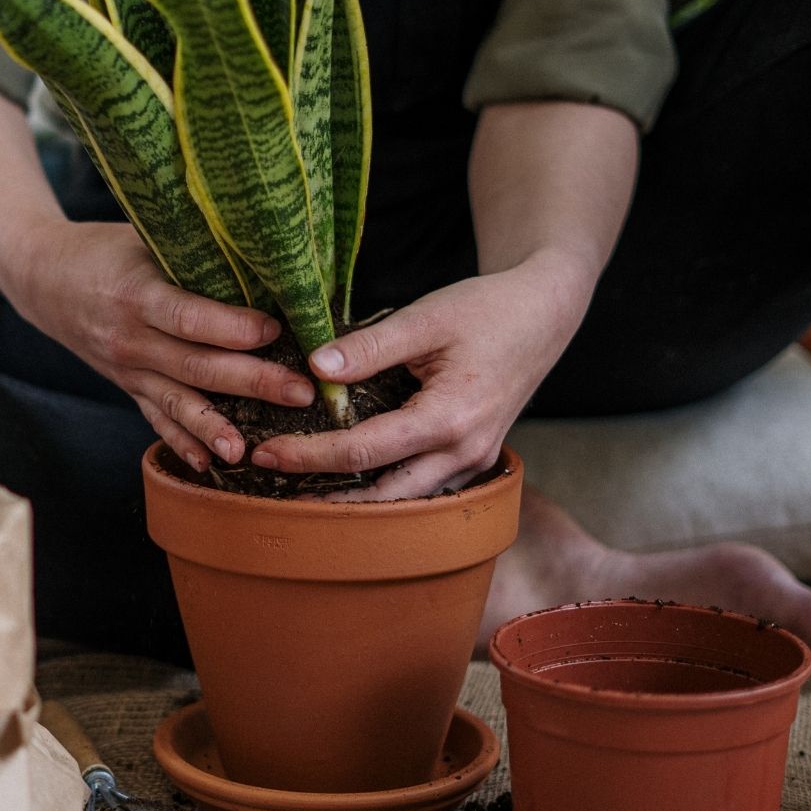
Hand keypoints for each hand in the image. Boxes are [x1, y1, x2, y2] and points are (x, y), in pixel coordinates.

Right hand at [3, 220, 316, 469]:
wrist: (43, 278)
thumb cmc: (104, 249)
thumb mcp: (142, 237)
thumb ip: (192, 252)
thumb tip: (262, 257)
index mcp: (136, 294)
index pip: (188, 318)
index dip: (233, 327)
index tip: (276, 330)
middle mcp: (130, 338)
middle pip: (195, 366)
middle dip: (252, 382)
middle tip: (300, 392)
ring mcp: (126, 369)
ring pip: (177, 402)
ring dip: (216, 427)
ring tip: (251, 450)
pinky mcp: (127, 386)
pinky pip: (155, 419)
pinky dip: (181, 443)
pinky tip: (209, 465)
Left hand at [249, 251, 596, 499]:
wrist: (544, 313)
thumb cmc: (488, 310)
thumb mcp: (426, 317)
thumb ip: (369, 346)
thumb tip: (313, 369)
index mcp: (451, 419)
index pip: (365, 450)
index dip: (310, 455)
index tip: (266, 454)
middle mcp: (466, 452)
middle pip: (384, 494)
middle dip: (325, 495)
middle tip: (271, 485)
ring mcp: (474, 460)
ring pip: (407, 500)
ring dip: (356, 501)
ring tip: (301, 492)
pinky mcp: (474, 457)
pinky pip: (425, 486)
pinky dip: (386, 487)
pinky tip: (350, 479)